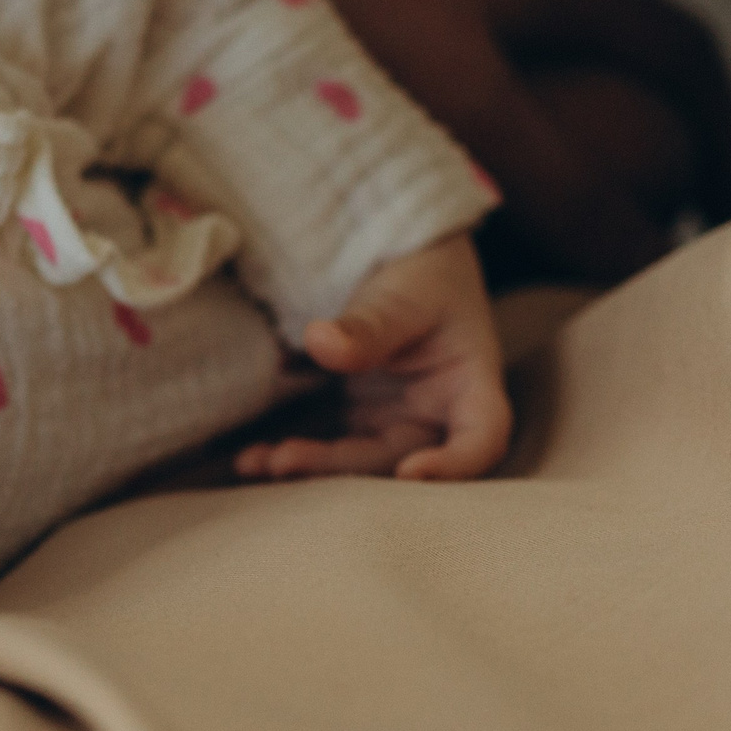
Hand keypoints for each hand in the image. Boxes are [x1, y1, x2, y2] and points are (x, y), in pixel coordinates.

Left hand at [234, 235, 509, 482]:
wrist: (397, 256)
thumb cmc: (423, 273)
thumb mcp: (404, 294)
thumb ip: (369, 325)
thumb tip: (321, 343)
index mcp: (470, 389)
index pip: (481, 439)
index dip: (454, 465)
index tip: (410, 474)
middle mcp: (433, 418)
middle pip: (396, 456)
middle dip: (341, 466)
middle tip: (285, 460)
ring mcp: (389, 420)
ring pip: (353, 459)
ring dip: (307, 467)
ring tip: (255, 465)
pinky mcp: (351, 417)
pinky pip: (321, 440)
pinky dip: (288, 450)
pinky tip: (249, 459)